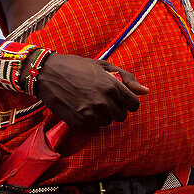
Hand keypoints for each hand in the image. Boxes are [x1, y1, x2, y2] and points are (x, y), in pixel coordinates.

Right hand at [32, 54, 149, 130]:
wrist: (48, 74)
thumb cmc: (76, 66)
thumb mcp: (103, 66)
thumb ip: (126, 78)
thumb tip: (146, 91)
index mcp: (112, 86)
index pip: (134, 105)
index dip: (128, 101)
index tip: (121, 98)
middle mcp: (104, 102)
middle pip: (122, 116)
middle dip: (116, 108)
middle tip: (103, 98)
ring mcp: (91, 114)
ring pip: (107, 123)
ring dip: (103, 115)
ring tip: (91, 101)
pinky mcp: (79, 123)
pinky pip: (94, 127)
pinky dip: (90, 120)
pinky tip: (82, 107)